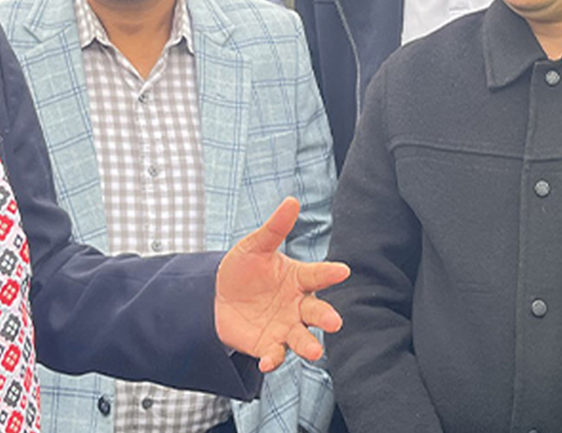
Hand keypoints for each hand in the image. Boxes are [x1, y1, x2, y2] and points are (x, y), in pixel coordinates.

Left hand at [215, 198, 349, 371]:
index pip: (317, 274)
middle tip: (335, 322)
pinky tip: (268, 361)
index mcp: (298, 278)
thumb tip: (292, 200)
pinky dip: (273, 359)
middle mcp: (297, 305)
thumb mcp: (255, 246)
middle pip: (316, 311)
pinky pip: (275, 354)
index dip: (330, 273)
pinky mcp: (269, 346)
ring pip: (301, 337)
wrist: (217, 299)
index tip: (344, 270)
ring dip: (309, 344)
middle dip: (326, 317)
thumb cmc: (244, 270)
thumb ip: (274, 228)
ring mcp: (285, 327)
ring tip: (315, 351)